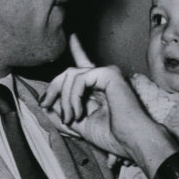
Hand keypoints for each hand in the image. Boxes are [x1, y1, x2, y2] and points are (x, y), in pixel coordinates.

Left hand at [40, 36, 152, 157]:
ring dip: (64, 99)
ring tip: (70, 118)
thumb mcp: (78, 124)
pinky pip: (79, 79)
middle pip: (69, 73)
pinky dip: (72, 97)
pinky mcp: (109, 73)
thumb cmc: (112, 136)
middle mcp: (104, 77)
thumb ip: (63, 112)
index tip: (72, 36)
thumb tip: (45, 103)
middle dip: (53, 89)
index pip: (85, 65)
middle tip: (46, 105)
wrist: (132, 141)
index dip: (78, 49)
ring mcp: (107, 73)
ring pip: (71, 75)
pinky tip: (79, 112)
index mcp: (100, 87)